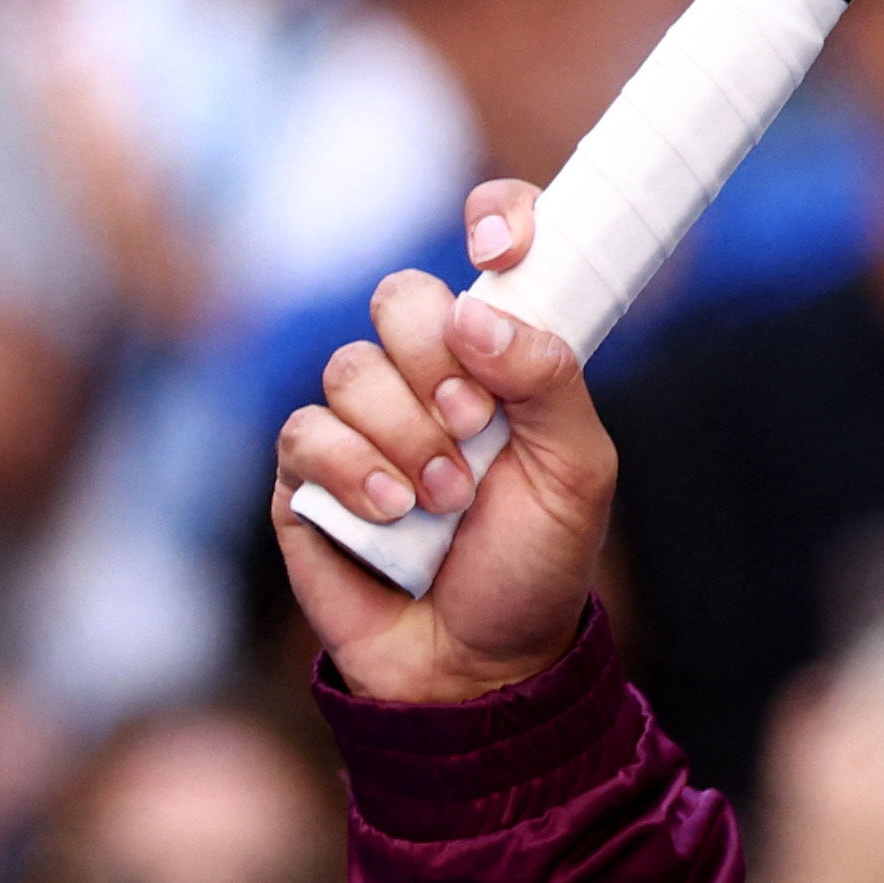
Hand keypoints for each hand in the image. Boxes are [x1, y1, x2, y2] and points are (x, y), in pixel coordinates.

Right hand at [268, 180, 611, 705]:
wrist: (479, 662)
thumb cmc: (535, 563)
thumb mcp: (577, 472)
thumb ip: (548, 381)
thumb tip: (480, 314)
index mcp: (503, 356)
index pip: (494, 248)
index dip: (497, 220)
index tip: (500, 246)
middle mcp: (430, 373)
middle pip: (402, 297)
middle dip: (438, 360)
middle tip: (475, 424)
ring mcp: (363, 419)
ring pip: (353, 367)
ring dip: (406, 436)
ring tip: (445, 499)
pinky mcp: (306, 472)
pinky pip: (307, 430)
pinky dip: (355, 470)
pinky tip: (392, 515)